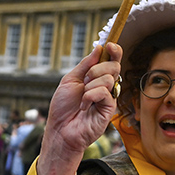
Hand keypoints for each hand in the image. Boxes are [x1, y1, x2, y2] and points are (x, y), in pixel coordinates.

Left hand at [33, 43, 121, 174]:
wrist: (60, 130)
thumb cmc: (63, 108)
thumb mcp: (70, 80)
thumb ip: (85, 64)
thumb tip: (98, 48)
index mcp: (96, 78)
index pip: (111, 60)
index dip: (114, 51)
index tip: (110, 45)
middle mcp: (105, 86)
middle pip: (114, 66)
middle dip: (97, 69)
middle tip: (85, 80)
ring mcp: (109, 97)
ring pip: (109, 78)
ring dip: (90, 85)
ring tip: (82, 98)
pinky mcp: (110, 109)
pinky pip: (104, 92)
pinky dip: (90, 96)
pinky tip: (84, 106)